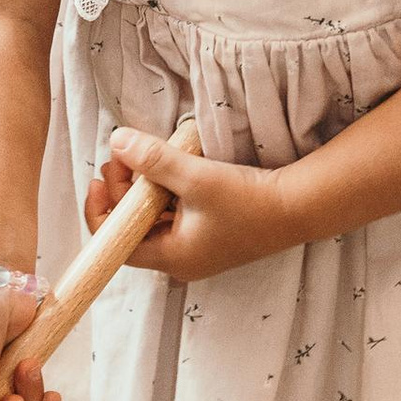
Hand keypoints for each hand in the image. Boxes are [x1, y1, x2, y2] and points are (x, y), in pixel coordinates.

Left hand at [85, 124, 294, 283]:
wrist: (300, 207)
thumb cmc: (249, 200)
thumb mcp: (196, 177)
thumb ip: (152, 160)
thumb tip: (115, 141)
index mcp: (171, 257)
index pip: (115, 244)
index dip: (100, 209)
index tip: (101, 174)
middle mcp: (179, 259)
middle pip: (132, 228)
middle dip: (123, 190)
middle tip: (125, 154)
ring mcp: (196, 247)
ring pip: (153, 218)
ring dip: (144, 188)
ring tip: (145, 155)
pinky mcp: (209, 232)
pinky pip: (174, 213)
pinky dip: (165, 191)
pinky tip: (171, 166)